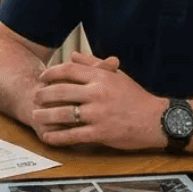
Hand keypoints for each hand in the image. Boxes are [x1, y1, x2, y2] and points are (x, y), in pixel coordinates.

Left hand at [31, 55, 164, 149]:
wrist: (157, 119)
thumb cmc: (136, 96)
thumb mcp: (116, 75)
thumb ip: (94, 64)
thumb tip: (74, 55)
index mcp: (102, 77)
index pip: (69, 70)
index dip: (52, 73)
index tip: (42, 77)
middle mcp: (98, 93)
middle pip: (61, 91)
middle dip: (44, 94)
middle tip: (35, 97)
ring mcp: (99, 114)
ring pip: (64, 114)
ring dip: (46, 115)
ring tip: (36, 116)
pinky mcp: (101, 133)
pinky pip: (73, 135)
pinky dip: (58, 136)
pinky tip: (48, 137)